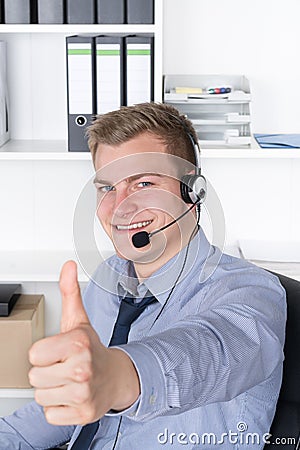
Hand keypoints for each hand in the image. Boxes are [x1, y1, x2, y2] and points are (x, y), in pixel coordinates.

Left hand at [29, 260, 139, 425]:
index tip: (59, 351)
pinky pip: (50, 414)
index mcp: (77, 343)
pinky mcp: (83, 413)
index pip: (34, 354)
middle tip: (65, 366)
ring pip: (40, 396)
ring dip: (52, 390)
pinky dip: (59, 407)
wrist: (116, 377)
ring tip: (68, 380)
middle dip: (47, 372)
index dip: (44, 352)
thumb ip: (69, 292)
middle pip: (34, 377)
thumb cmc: (92, 349)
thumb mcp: (79, 320)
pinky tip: (72, 395)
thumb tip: (68, 266)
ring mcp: (83, 392)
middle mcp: (82, 367)